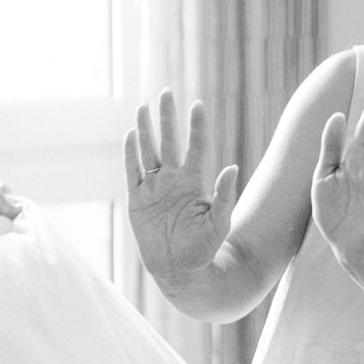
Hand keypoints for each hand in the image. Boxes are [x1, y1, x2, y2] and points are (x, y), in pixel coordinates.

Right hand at [124, 90, 239, 282]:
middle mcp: (173, 180)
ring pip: (148, 151)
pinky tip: (129, 135)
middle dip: (167, 117)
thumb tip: (233, 168)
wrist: (180, 271)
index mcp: (194, 182)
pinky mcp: (137, 200)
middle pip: (169, 141)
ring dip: (145, 130)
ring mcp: (154, 189)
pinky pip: (132, 172)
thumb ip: (224, 196)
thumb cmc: (204, 249)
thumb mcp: (219, 223)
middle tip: (165, 92)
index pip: (196, 147)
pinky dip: (130, 154)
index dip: (196, 126)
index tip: (198, 104)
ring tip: (143, 107)